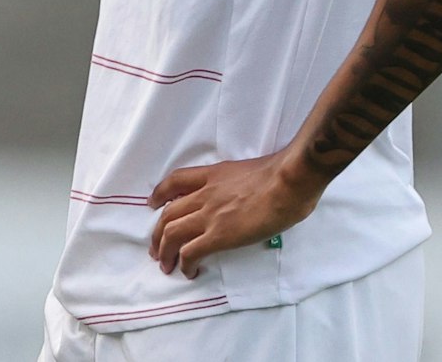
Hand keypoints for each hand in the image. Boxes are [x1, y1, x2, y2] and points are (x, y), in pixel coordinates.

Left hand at [148, 150, 324, 276]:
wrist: (288, 182)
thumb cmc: (281, 175)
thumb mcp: (247, 171)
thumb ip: (237, 183)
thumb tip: (245, 197)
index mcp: (212, 176)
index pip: (175, 181)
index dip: (160, 193)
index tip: (153, 204)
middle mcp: (204, 194)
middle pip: (168, 214)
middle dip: (157, 234)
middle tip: (156, 249)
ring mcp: (209, 215)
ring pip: (172, 233)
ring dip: (164, 252)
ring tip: (165, 265)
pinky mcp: (219, 235)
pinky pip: (191, 251)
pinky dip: (184, 263)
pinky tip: (188, 271)